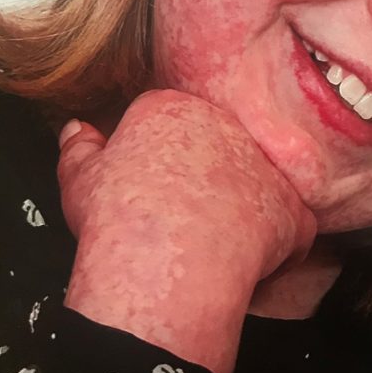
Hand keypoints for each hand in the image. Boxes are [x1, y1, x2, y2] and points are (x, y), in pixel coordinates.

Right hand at [57, 89, 316, 372]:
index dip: (157, 159)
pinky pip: (291, 225)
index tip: (149, 190)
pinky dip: (276, 246)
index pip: (170, 121)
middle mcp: (228, 124)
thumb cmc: (116, 220)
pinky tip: (247, 265)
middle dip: (204, 177)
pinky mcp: (294, 208)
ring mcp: (268, 165)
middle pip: (219, 147)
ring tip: (209, 243)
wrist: (163, 262)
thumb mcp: (79, 180)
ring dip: (241, 208)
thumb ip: (78, 148)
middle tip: (180, 218)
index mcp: (172, 107)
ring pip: (257, 183)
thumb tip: (77, 129)